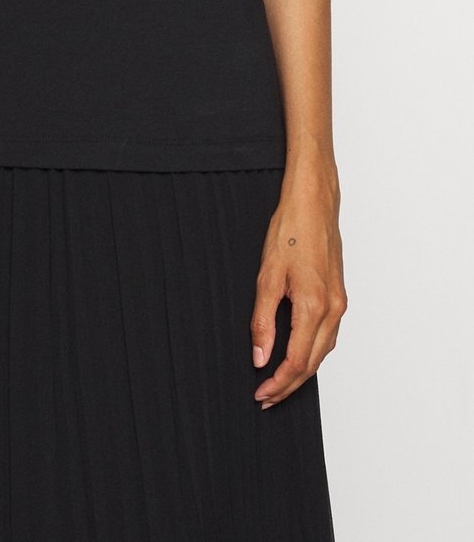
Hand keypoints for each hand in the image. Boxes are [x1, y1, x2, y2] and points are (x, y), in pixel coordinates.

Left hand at [249, 167, 347, 408]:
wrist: (314, 203)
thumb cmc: (290, 231)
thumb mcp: (266, 276)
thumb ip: (262, 321)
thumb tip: (260, 357)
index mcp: (314, 306)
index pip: (296, 362)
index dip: (278, 383)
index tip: (260, 394)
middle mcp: (333, 309)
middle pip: (312, 363)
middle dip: (289, 385)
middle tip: (266, 397)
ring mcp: (340, 303)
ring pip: (323, 351)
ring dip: (302, 372)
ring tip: (278, 382)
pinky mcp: (339, 295)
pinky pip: (328, 335)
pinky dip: (312, 352)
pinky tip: (297, 354)